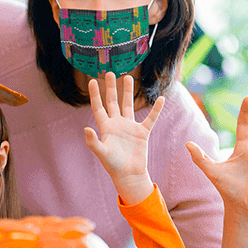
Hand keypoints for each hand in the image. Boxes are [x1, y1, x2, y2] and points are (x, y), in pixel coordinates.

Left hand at [84, 73, 162, 204]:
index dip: (94, 94)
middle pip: (112, 101)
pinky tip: (161, 98)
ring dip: (128, 92)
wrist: (129, 175)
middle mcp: (117, 124)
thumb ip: (93, 141)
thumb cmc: (113, 166)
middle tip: (110, 72)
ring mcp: (130, 127)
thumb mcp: (102, 153)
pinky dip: (156, 109)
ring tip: (128, 77)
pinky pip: (151, 118)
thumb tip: (86, 129)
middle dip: (111, 87)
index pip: (98, 107)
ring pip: (129, 105)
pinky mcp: (142, 132)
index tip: (91, 80)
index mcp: (105, 127)